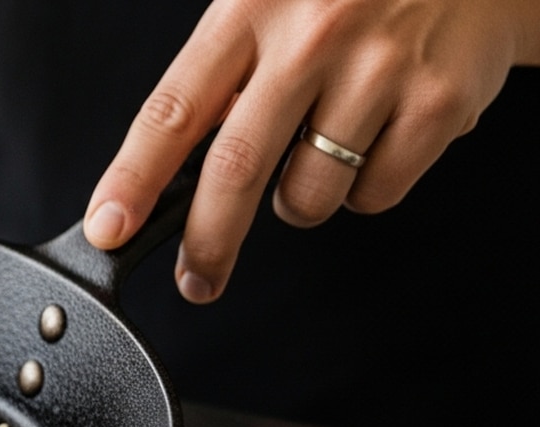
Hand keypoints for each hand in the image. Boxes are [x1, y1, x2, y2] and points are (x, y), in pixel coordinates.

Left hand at [82, 0, 539, 302]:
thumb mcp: (272, 1)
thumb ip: (226, 72)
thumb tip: (169, 169)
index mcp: (251, 7)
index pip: (173, 110)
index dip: (133, 178)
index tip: (108, 228)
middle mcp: (314, 33)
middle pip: (236, 168)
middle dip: (208, 242)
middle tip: (197, 278)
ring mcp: (380, 67)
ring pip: (309, 194)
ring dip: (299, 203)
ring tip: (318, 153)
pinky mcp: (440, 100)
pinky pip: (375, 193)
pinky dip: (366, 188)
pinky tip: (376, 138)